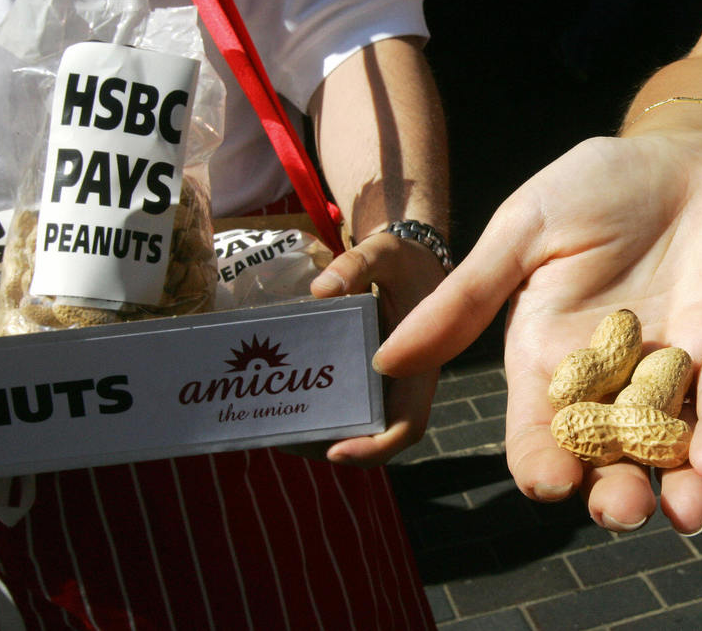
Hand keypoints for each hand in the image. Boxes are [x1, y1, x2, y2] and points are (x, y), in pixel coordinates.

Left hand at [308, 231, 446, 466]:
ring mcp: (391, 385)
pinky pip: (352, 405)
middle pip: (377, 436)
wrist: (417, 259)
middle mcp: (408, 384)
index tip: (335, 450)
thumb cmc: (405, 259)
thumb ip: (355, 265)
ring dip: (324, 433)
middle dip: (333, 445)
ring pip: (362, 426)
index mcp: (422, 365)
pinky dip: (324, 411)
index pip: (408, 425)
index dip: (375, 447)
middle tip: (286, 438)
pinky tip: (289, 400)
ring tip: (279, 426)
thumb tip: (320, 291)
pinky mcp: (373, 378)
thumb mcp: (385, 252)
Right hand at [372, 133, 701, 532]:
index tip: (549, 481)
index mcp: (551, 361)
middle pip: (610, 457)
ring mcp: (676, 370)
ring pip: (675, 446)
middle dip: (616, 493)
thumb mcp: (522, 233)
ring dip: (681, 485)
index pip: (540, 433)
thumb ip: (466, 298)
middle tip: (623, 509)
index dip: (542, 464)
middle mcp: (613, 382)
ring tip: (684, 508)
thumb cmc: (594, 186)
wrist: (680, 154)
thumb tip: (384, 359)